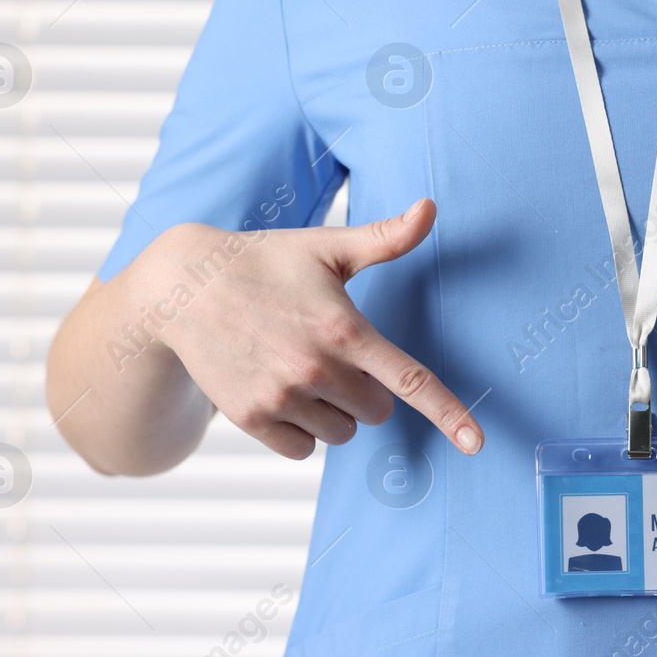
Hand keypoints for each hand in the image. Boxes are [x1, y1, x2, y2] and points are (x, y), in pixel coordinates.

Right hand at [134, 199, 481, 460]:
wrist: (181, 286)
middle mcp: (316, 368)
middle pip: (378, 411)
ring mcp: (281, 396)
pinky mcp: (251, 417)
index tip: (476, 444)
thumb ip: (385, 238)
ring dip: (333, 410)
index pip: (410, 381)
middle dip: (366, 389)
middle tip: (333, 352)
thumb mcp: (326, 246)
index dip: (449, 414)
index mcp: (345, 329)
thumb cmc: (264, 261)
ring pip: (341, 433)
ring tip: (299, 366)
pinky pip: (302, 448)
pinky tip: (278, 388)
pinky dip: (300, 428)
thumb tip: (431, 208)